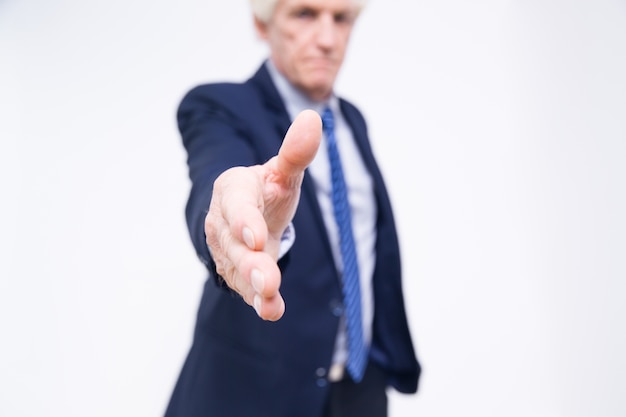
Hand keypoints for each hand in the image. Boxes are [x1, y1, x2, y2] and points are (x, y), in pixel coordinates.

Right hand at [204, 110, 321, 320]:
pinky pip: (245, 289)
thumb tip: (313, 118)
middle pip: (234, 245)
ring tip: (270, 299)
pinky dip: (260, 301)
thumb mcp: (283, 171)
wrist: (250, 215)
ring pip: (238, 270)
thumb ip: (295, 152)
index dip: (244, 221)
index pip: (235, 205)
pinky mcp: (236, 273)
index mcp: (233, 191)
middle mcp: (223, 223)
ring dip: (254, 286)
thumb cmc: (267, 190)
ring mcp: (226, 251)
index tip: (256, 236)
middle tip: (268, 279)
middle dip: (251, 263)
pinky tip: (273, 311)